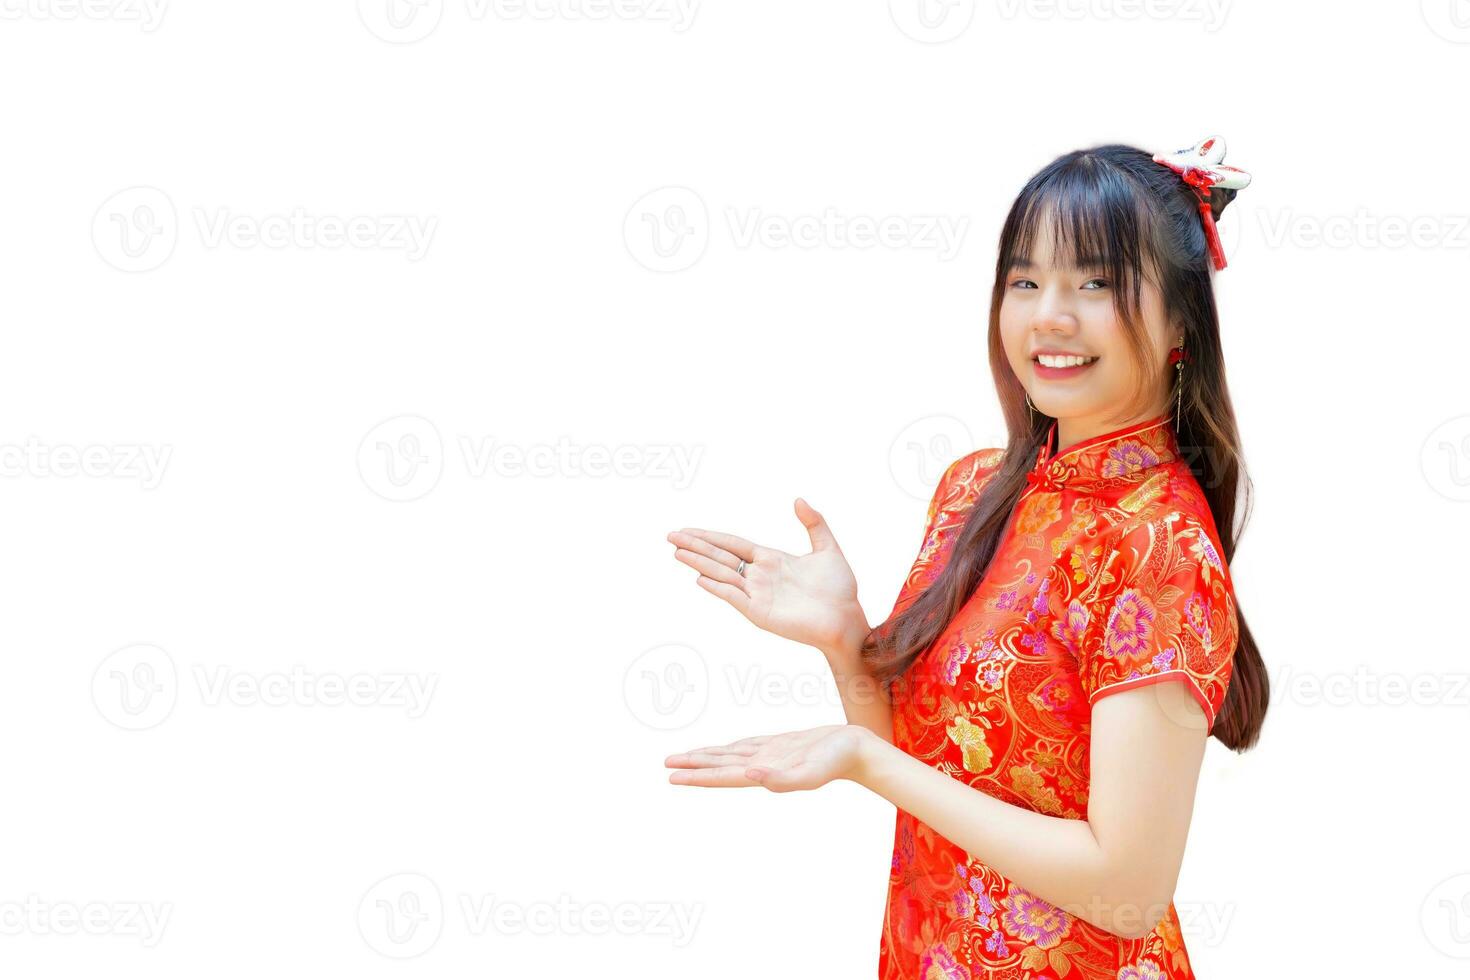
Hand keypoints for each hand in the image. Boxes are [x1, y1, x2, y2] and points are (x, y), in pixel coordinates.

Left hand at [664, 724, 869, 792]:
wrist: (858, 751)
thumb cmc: (837, 761)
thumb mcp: (811, 772)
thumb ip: (782, 779)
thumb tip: (752, 775)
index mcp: (764, 773)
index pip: (722, 776)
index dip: (697, 776)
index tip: (672, 777)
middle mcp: (762, 765)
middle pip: (720, 766)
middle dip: (694, 765)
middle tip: (667, 763)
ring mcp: (771, 754)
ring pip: (731, 755)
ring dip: (708, 756)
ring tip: (686, 757)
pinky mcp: (781, 744)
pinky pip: (748, 745)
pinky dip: (731, 748)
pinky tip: (725, 749)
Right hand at [667, 498, 867, 652]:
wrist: (846, 619)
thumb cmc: (840, 589)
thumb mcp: (827, 548)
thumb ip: (814, 523)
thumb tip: (798, 499)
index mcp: (771, 560)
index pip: (733, 544)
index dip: (710, 536)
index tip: (688, 529)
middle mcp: (759, 576)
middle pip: (720, 556)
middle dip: (696, 545)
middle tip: (671, 536)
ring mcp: (757, 594)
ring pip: (721, 573)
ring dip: (699, 562)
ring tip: (677, 552)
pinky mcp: (760, 612)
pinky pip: (733, 596)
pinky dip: (717, 587)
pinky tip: (700, 577)